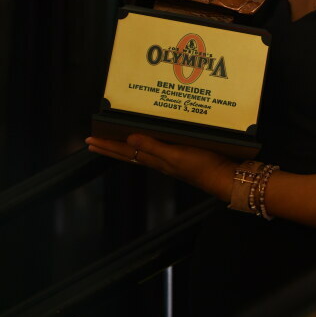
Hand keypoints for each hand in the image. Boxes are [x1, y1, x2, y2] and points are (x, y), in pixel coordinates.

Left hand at [85, 133, 234, 199]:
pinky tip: (148, 140)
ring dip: (124, 146)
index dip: (107, 146)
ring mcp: (169, 160)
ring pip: (139, 152)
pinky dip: (145, 143)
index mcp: (154, 160)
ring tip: (113, 140)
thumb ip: (153, 147)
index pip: (124, 152)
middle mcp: (158, 160)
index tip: (89, 141)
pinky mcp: (180, 157)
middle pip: (128, 154)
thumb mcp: (175, 155)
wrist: (223, 177)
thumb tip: (127, 139)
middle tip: (92, 142)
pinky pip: (155, 149)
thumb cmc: (201, 166)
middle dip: (110, 148)